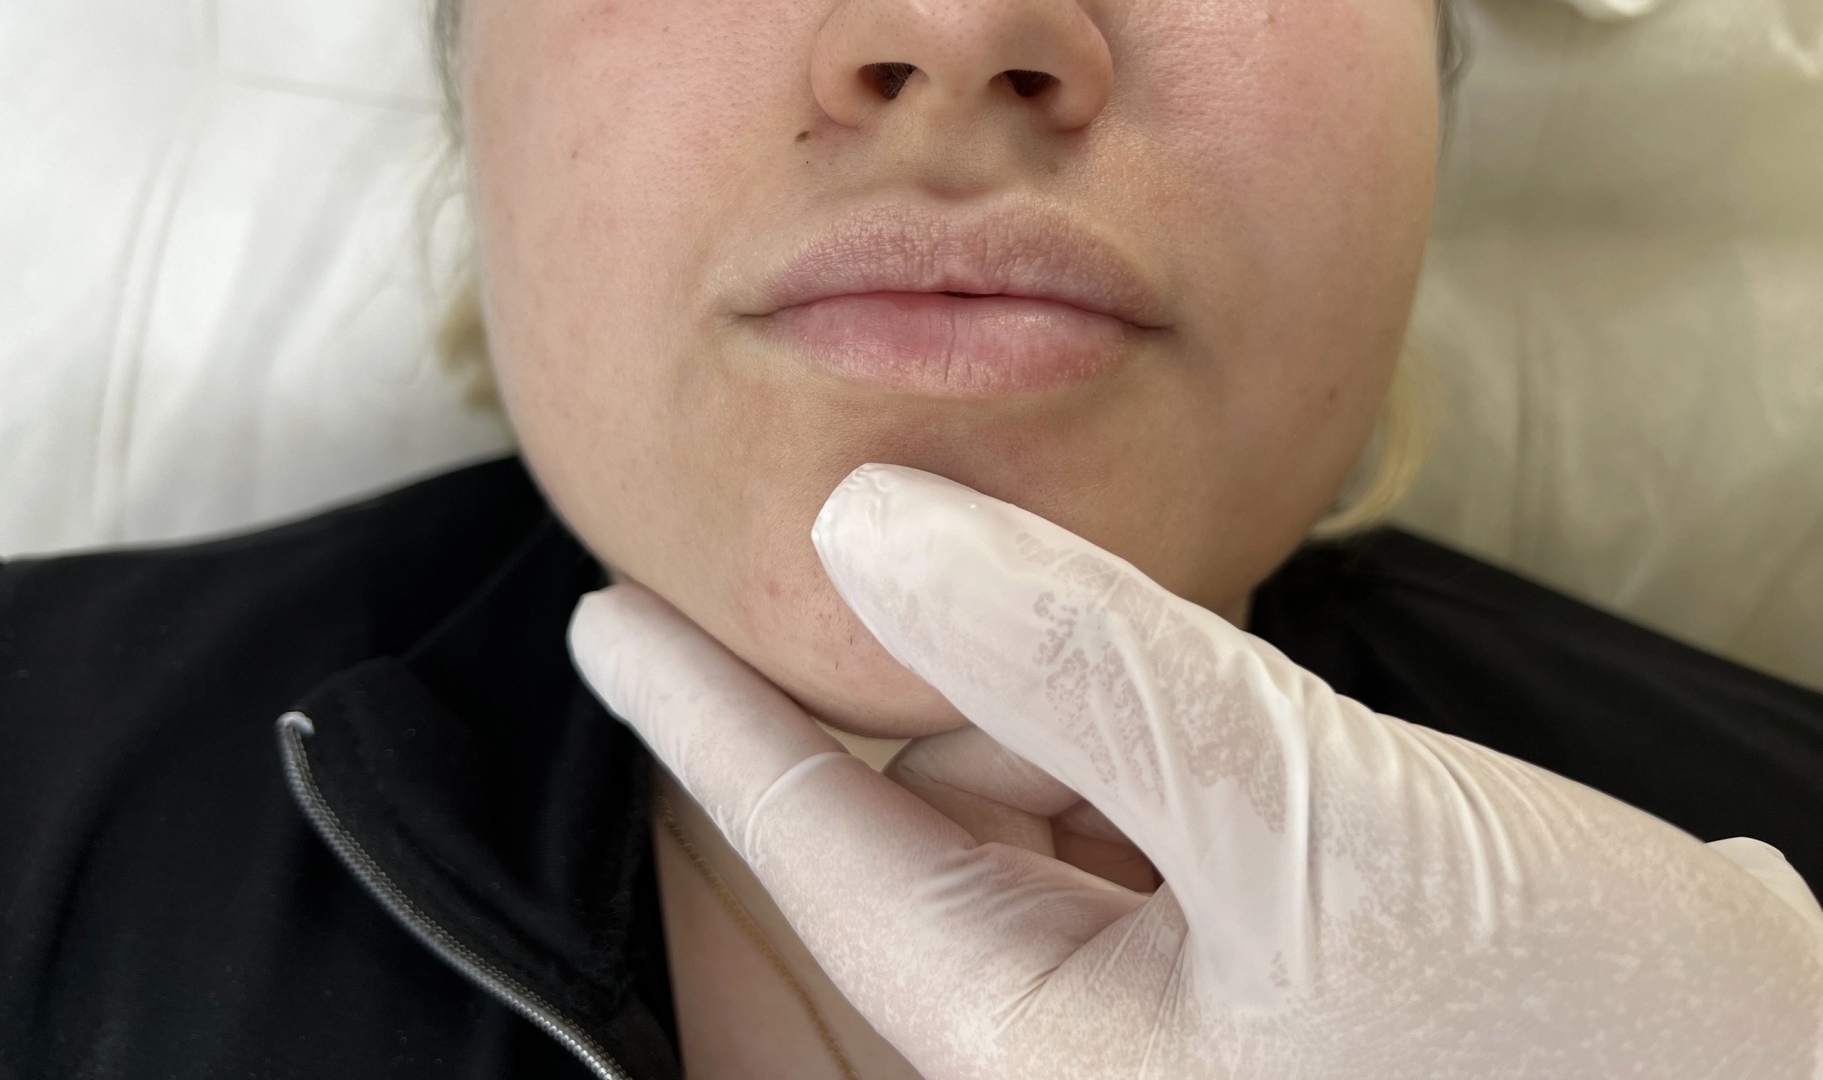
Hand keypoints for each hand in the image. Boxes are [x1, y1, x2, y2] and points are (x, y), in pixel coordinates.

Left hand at [570, 464, 1822, 1078]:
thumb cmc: (1563, 1024)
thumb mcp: (1305, 820)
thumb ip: (1085, 670)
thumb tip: (878, 529)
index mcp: (1046, 1061)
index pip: (823, 858)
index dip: (707, 717)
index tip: (612, 614)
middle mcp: (1081, 1059)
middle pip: (914, 846)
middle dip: (906, 703)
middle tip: (886, 573)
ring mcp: (1163, 1026)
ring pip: (1018, 830)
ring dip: (1026, 718)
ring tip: (1075, 646)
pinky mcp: (1244, 978)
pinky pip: (1116, 838)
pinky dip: (1112, 750)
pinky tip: (1149, 707)